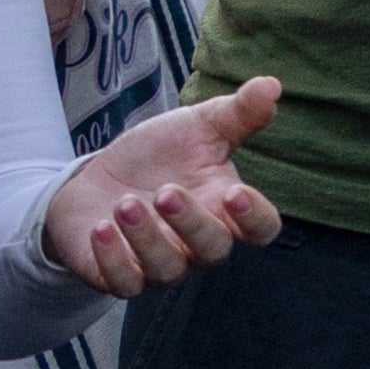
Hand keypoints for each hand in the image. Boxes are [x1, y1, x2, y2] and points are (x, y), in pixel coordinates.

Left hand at [42, 76, 278, 294]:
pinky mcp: (119, 275)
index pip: (261, 229)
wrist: (98, 177)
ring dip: (146, 238)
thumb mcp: (198, 126)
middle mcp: (198, 244)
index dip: (255, 218)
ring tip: (123, 204)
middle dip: (190, 223)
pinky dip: (113, 260)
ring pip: (168, 269)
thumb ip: (238, 111)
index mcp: (225, 210)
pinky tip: (101, 229)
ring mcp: (160, 263)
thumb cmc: (158, 155)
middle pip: (213, 251)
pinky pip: (124, 284)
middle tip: (165, 192)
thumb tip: (272, 84)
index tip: (235, 193)